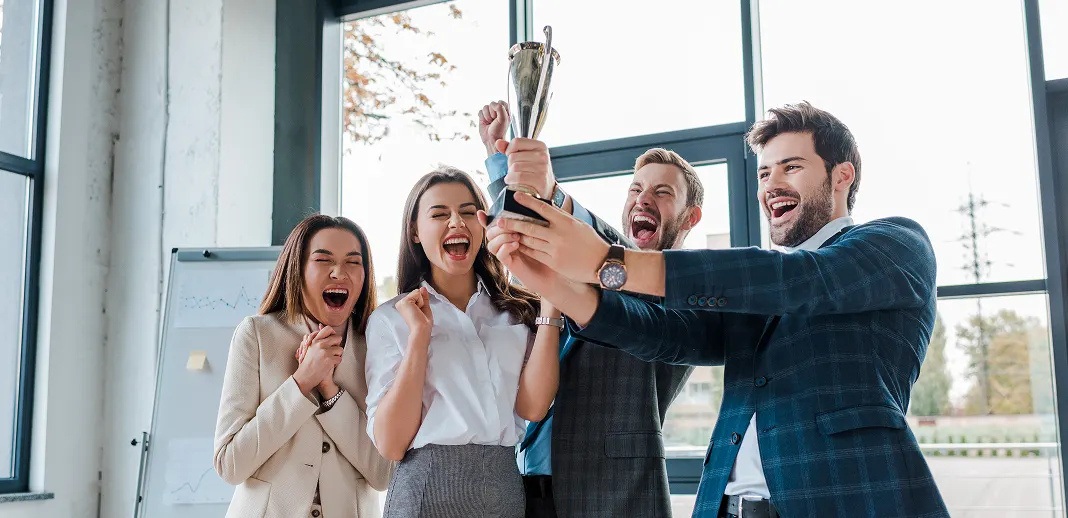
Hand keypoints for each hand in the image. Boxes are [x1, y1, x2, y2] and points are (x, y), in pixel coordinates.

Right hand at [293, 325, 343, 395]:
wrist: (305, 376)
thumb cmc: (307, 363)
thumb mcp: (309, 347)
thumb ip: (315, 337)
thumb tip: (320, 325)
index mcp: (315, 340)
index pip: (328, 329)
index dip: (333, 333)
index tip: (332, 339)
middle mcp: (320, 344)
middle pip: (338, 338)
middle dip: (337, 345)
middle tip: (332, 352)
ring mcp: (325, 352)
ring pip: (340, 349)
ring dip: (337, 355)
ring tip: (329, 360)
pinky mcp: (329, 360)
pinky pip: (340, 359)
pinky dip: (336, 363)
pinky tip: (329, 365)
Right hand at [397, 287, 432, 340]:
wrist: (421, 329)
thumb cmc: (423, 323)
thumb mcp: (424, 307)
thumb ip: (423, 297)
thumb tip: (422, 288)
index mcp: (404, 306)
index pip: (415, 296)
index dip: (421, 302)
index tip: (419, 313)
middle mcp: (400, 304)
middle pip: (416, 293)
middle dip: (421, 302)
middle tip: (419, 312)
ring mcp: (401, 302)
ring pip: (417, 293)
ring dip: (421, 302)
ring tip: (417, 312)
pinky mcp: (404, 301)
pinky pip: (417, 293)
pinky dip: (420, 301)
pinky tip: (416, 309)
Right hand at [478, 101, 508, 156]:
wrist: (491, 140)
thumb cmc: (499, 131)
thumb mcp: (503, 119)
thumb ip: (500, 108)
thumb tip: (492, 104)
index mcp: (505, 111)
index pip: (500, 102)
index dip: (499, 108)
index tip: (500, 117)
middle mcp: (497, 111)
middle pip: (491, 104)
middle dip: (492, 113)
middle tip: (494, 121)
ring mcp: (490, 113)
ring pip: (485, 107)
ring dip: (487, 116)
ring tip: (490, 123)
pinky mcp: (483, 116)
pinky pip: (480, 111)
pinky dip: (482, 118)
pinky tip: (486, 123)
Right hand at [480, 211, 568, 298]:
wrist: (554, 274)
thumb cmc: (550, 252)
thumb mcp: (542, 233)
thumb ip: (534, 221)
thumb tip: (536, 202)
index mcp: (510, 234)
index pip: (494, 225)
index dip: (485, 219)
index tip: (481, 212)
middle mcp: (505, 244)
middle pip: (490, 233)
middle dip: (497, 226)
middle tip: (509, 223)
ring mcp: (507, 255)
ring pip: (491, 244)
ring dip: (501, 236)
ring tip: (515, 235)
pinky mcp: (511, 264)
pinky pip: (500, 255)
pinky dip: (505, 247)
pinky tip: (516, 244)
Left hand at [494, 192, 608, 284]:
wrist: (602, 263)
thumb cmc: (592, 242)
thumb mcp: (579, 225)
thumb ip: (562, 218)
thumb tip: (548, 209)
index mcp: (565, 221)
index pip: (542, 208)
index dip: (527, 201)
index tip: (515, 196)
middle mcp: (559, 234)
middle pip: (530, 226)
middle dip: (512, 222)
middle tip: (499, 220)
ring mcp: (555, 249)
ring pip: (529, 240)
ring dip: (516, 236)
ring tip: (506, 232)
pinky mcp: (554, 262)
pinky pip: (534, 253)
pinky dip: (524, 248)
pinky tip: (517, 245)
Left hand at [495, 138, 554, 199]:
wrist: (546, 188)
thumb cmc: (533, 171)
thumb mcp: (525, 156)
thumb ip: (511, 148)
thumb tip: (498, 143)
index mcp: (540, 146)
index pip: (516, 142)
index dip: (509, 150)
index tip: (512, 158)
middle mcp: (543, 156)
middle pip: (513, 156)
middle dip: (510, 165)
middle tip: (515, 171)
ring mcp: (542, 168)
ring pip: (514, 167)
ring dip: (510, 175)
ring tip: (514, 178)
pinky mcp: (540, 181)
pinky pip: (519, 177)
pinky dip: (512, 181)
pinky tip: (513, 183)